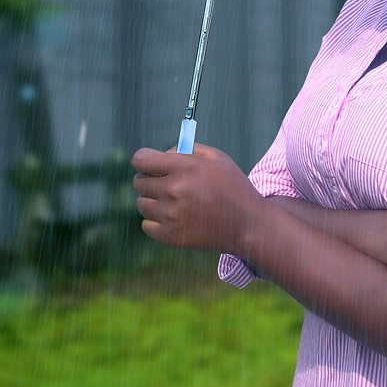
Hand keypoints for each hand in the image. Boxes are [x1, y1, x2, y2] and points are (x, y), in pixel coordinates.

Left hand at [131, 143, 262, 254]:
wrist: (248, 225)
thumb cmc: (233, 187)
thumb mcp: (218, 159)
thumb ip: (189, 150)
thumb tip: (163, 155)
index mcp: (185, 168)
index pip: (141, 159)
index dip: (142, 159)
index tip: (148, 164)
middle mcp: (174, 191)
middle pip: (138, 182)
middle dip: (149, 179)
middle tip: (165, 184)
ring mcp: (171, 216)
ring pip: (141, 204)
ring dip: (152, 201)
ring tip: (173, 202)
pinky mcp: (171, 237)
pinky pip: (146, 225)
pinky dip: (155, 221)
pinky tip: (173, 218)